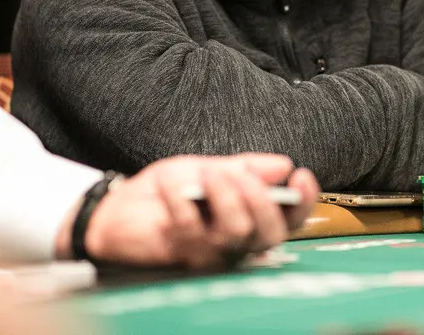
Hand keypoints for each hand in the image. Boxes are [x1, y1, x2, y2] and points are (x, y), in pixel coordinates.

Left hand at [58, 153, 319, 269]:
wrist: (119, 206)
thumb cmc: (167, 190)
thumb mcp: (209, 167)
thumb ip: (246, 168)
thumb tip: (282, 165)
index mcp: (249, 218)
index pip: (290, 220)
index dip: (304, 202)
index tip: (300, 176)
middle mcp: (236, 242)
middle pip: (270, 234)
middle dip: (260, 198)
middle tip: (238, 174)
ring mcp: (210, 253)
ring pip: (237, 232)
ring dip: (223, 194)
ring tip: (206, 174)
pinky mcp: (182, 257)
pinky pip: (192, 228)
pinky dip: (181, 198)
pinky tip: (171, 186)